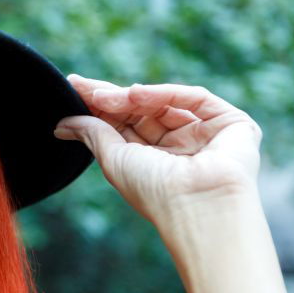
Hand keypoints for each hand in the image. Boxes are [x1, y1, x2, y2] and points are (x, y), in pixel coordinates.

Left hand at [56, 75, 262, 225]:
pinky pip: (194, 98)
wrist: (197, 207)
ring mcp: (206, 134)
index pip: (124, 124)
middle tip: (80, 85)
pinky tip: (135, 94)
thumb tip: (62, 123)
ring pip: (164, 102)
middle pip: (142, 110)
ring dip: (130, 96)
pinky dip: (164, 93)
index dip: (99, 106)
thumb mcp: (113, 160)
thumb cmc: (154, 193)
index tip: (73, 88)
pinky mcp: (231, 123)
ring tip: (102, 97)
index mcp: (153, 160)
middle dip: (110, 97)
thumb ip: (92, 134)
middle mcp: (180, 147)